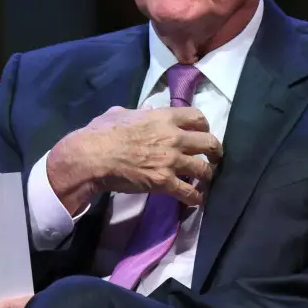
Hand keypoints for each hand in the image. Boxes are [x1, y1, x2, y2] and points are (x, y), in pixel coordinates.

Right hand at [49, 105, 222, 210]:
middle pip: (209, 142)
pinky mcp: (165, 182)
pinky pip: (189, 192)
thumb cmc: (102, 133)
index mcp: (164, 117)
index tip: (203, 133)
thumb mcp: (121, 112)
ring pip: (204, 169)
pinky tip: (197, 201)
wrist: (93, 157)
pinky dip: (196, 198)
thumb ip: (139, 110)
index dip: (204, 127)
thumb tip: (146, 107)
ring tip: (206, 181)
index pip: (198, 118)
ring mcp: (172, 161)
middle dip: (215, 151)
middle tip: (214, 158)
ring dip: (207, 176)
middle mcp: (174, 137)